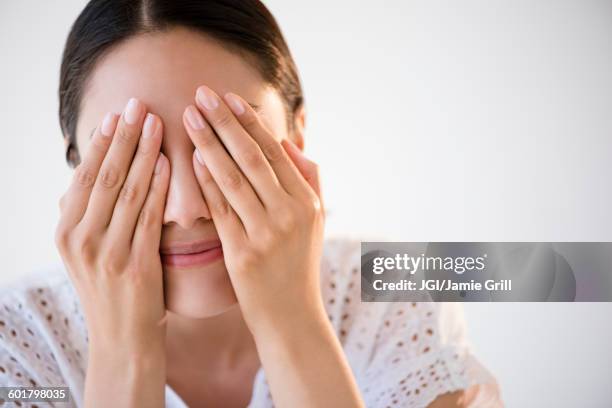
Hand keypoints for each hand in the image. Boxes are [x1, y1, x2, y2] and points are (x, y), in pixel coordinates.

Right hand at [54, 98, 168, 406]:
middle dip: (123, 137)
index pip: (85, 176)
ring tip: (155, 122)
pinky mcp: (133, 266)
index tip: (118, 113)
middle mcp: (79, 240)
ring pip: (125, 191)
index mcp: (65, 232)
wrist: (122, 338)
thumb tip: (99, 169)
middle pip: (104, 176)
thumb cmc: (111, 288)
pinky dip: (156, 187)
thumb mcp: (88, 251)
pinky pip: (147, 217)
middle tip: (139, 103)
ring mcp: (104, 254)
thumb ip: (91, 214)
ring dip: (142, 153)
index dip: (103, 142)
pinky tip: (166, 163)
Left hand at [183, 86, 362, 407]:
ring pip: (233, 178)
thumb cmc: (299, 265)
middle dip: (225, 122)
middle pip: (252, 157)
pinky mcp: (242, 253)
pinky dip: (206, 182)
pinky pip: (220, 210)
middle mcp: (290, 214)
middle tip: (201, 94)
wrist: (292, 317)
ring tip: (189, 118)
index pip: (275, 152)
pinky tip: (192, 160)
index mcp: (307, 202)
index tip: (229, 98)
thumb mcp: (316, 220)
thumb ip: (308, 178)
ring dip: (209, 144)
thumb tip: (289, 142)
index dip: (250, 122)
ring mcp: (266, 234)